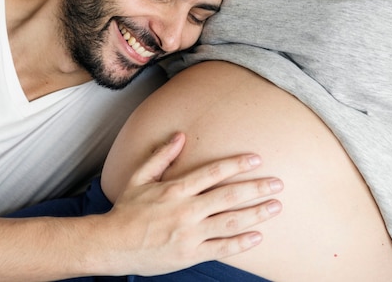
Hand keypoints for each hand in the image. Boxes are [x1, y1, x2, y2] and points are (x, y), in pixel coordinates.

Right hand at [100, 132, 282, 275]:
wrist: (113, 244)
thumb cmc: (126, 209)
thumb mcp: (138, 177)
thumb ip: (161, 157)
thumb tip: (180, 136)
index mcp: (175, 190)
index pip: (212, 172)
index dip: (236, 164)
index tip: (255, 158)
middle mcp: (186, 210)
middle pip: (229, 196)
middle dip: (256, 188)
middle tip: (278, 183)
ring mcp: (190, 234)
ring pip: (231, 222)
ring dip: (256, 213)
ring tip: (276, 206)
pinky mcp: (191, 254)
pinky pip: (222, 247)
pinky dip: (242, 242)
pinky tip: (258, 236)